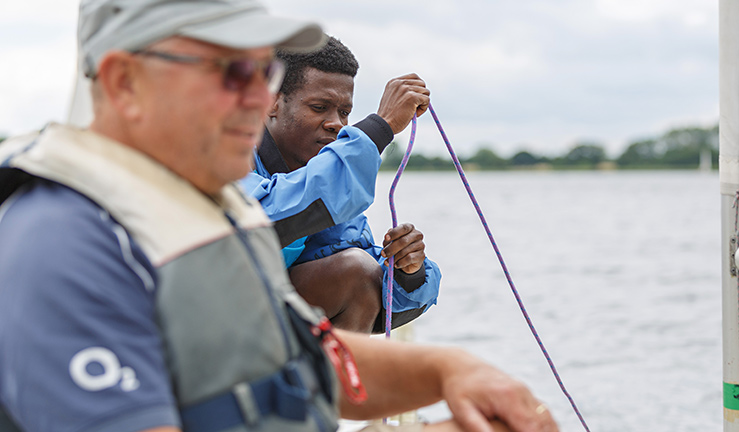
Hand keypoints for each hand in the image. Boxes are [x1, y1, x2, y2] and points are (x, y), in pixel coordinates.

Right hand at [376, 73, 430, 133]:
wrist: (384, 125)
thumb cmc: (389, 117)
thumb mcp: (393, 98)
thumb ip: (402, 92)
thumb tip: (420, 92)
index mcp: (394, 82)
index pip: (414, 77)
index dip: (418, 86)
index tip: (416, 97)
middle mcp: (400, 83)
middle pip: (422, 84)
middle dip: (421, 96)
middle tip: (413, 107)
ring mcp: (406, 89)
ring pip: (426, 92)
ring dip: (422, 103)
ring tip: (412, 111)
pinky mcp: (412, 97)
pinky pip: (427, 100)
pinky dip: (423, 108)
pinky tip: (414, 114)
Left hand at [381, 223, 425, 273]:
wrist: (407, 262)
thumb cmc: (398, 248)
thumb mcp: (391, 243)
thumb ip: (388, 240)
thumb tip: (387, 239)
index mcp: (410, 228)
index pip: (403, 228)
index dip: (394, 233)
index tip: (386, 238)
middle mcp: (417, 235)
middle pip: (404, 241)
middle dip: (391, 248)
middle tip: (383, 254)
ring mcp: (421, 245)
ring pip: (405, 251)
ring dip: (394, 258)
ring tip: (389, 261)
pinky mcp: (422, 255)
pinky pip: (409, 258)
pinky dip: (400, 262)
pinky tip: (396, 265)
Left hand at [440, 351, 558, 431]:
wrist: (460, 366)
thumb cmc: (459, 390)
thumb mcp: (462, 410)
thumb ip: (477, 426)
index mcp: (507, 397)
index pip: (532, 426)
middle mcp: (521, 392)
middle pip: (544, 422)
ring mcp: (525, 391)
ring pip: (547, 416)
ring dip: (549, 430)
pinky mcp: (524, 393)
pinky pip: (542, 411)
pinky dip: (545, 425)